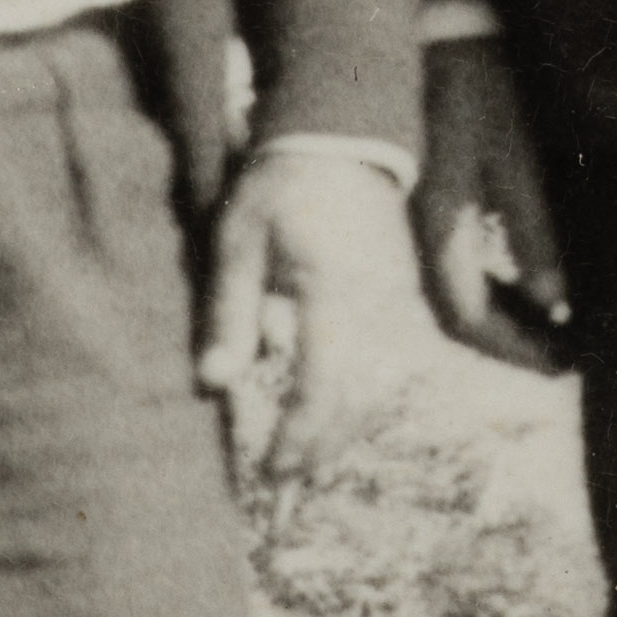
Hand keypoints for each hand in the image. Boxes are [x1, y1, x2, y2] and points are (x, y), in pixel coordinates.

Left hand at [203, 136, 432, 480]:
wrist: (345, 134)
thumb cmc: (282, 183)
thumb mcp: (239, 238)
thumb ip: (228, 311)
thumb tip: (213, 384)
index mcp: (334, 293)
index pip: (325, 387)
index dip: (300, 437)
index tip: (270, 470)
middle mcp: (378, 307)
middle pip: (361, 401)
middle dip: (322, 447)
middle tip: (283, 482)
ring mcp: (398, 303)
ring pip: (382, 389)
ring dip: (345, 429)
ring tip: (304, 459)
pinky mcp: (403, 297)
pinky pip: (392, 366)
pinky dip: (363, 399)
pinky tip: (335, 415)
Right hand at [407, 35, 575, 374]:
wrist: (430, 25)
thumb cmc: (477, 80)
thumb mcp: (514, 151)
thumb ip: (531, 229)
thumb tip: (555, 303)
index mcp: (436, 221)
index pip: (469, 316)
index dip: (518, 349)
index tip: (565, 362)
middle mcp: (414, 230)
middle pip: (453, 317)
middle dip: (509, 345)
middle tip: (564, 354)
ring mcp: (411, 218)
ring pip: (447, 295)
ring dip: (498, 322)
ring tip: (552, 327)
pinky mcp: (419, 202)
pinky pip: (445, 265)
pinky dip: (485, 289)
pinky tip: (520, 286)